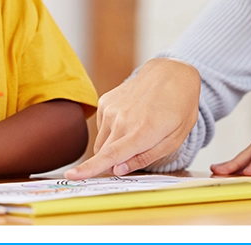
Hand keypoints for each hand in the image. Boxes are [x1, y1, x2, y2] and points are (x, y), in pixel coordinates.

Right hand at [64, 58, 200, 179]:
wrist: (171, 73)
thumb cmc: (179, 108)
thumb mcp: (174, 139)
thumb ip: (144, 157)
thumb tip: (117, 170)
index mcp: (143, 130)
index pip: (111, 155)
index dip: (89, 169)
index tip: (71, 176)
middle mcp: (123, 118)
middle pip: (103, 154)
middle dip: (113, 163)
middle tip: (135, 154)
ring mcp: (111, 108)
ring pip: (101, 143)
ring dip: (113, 146)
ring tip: (138, 131)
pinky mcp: (105, 101)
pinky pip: (102, 128)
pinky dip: (112, 131)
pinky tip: (131, 119)